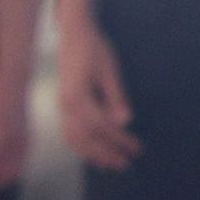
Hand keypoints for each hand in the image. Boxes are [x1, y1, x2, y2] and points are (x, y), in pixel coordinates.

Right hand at [56, 22, 137, 170]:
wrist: (74, 34)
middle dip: (107, 153)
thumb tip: (124, 122)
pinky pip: (69, 131)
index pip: (102, 126)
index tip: (138, 149)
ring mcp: (62, 105)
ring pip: (74, 138)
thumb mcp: (110, 70)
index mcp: (77, 96)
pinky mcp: (63, 104)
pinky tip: (93, 153)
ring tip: (111, 165)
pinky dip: (81, 146)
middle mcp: (66, 104)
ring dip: (93, 154)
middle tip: (127, 164)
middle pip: (86, 137)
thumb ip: (116, 97)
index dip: (120, 140)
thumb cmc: (94, 49)